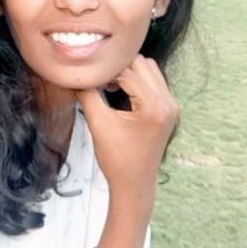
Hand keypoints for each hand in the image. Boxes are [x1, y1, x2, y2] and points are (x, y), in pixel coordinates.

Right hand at [75, 55, 178, 204]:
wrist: (134, 184)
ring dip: (127, 70)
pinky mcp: (168, 108)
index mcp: (153, 106)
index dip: (104, 67)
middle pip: (141, 63)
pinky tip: (118, 89)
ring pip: (149, 68)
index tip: (87, 70)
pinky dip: (136, 79)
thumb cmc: (116, 159)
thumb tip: (75, 73)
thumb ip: (87, 94)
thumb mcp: (98, 124)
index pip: (127, 70)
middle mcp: (168, 102)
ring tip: (107, 83)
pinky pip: (153, 80)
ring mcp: (171, 105)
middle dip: (117, 65)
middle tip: (97, 75)